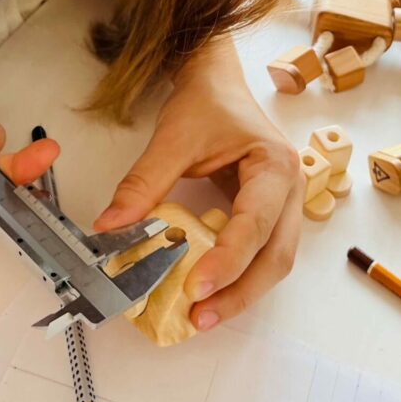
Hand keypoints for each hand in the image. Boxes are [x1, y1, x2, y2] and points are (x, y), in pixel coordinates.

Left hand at [93, 41, 302, 330]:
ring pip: (273, 264)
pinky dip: (236, 280)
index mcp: (275, 167)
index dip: (228, 260)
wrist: (218, 84)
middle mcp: (291, 191)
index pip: (255, 224)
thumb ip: (144, 183)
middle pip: (276, 257)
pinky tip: (208, 295)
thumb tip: (109, 228)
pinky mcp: (269, 218)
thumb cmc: (206, 104)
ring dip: (240, 294)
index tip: (195, 286)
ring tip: (201, 316)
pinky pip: (260, 257)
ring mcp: (285, 208)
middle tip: (199, 317)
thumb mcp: (172, 138)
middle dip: (239, 293)